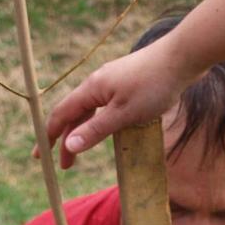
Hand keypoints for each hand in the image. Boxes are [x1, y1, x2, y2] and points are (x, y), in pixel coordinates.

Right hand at [44, 37, 200, 167]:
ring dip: (83, 131)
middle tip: (64, 166)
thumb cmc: (154, 85)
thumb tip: (68, 146)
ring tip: (80, 151)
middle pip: (74, 114)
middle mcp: (97, 83)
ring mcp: (113, 82)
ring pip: (90, 110)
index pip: (61, 114)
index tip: (41, 158)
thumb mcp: (123, 114)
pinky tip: (104, 130)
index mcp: (91, 89)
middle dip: (66, 139)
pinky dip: (98, 122)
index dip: (49, 137)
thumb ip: (95, 131)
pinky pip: (104, 105)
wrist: (182, 57)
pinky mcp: (127, 83)